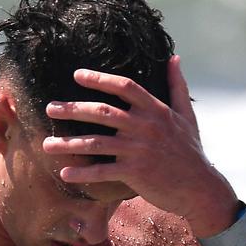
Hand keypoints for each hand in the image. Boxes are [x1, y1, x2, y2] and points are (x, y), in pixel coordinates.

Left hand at [41, 56, 239, 237]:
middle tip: (50, 108)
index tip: (77, 75)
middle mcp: (145, 126)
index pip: (125, 86)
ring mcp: (139, 149)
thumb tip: (174, 58)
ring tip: (45, 145)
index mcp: (156, 110)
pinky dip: (83, 173)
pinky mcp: (135, 172)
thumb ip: (177, 86)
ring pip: (96, 142)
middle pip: (102, 112)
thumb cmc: (190, 151)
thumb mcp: (186, 115)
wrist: (199, 188)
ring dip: (68, 144)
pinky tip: (64, 173)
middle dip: (73, 109)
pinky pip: (103, 172)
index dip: (100, 79)